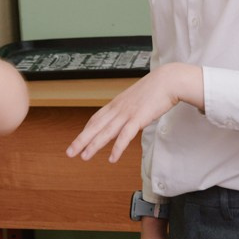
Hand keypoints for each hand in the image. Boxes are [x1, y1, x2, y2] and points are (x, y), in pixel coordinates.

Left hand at [66, 63, 202, 162]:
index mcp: (117, 103)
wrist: (169, 80)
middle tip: (70, 152)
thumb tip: (128, 117)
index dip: (85, 131)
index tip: (78, 141)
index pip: (96, 118)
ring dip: (94, 145)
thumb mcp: (137, 97)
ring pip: (106, 132)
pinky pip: (125, 135)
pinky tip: (112, 158)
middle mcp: (118, 108)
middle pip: (95, 126)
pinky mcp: (139, 118)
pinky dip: (117, 148)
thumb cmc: (156, 89)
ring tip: (84, 157)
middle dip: (81, 140)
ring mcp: (127, 113)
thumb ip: (130, 107)